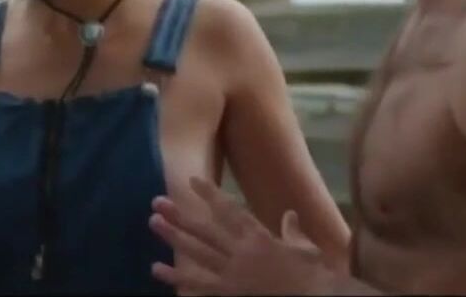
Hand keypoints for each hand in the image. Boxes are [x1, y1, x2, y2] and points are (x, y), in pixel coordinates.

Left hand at [149, 176, 338, 295]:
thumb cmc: (312, 275)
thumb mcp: (306, 249)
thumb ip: (293, 232)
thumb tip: (290, 215)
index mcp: (259, 237)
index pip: (230, 210)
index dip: (210, 195)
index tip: (192, 180)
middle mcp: (240, 251)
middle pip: (204, 229)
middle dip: (180, 215)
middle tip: (157, 201)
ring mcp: (231, 273)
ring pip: (196, 252)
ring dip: (173, 237)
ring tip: (153, 223)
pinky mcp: (228, 293)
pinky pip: (198, 285)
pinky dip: (176, 278)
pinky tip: (156, 269)